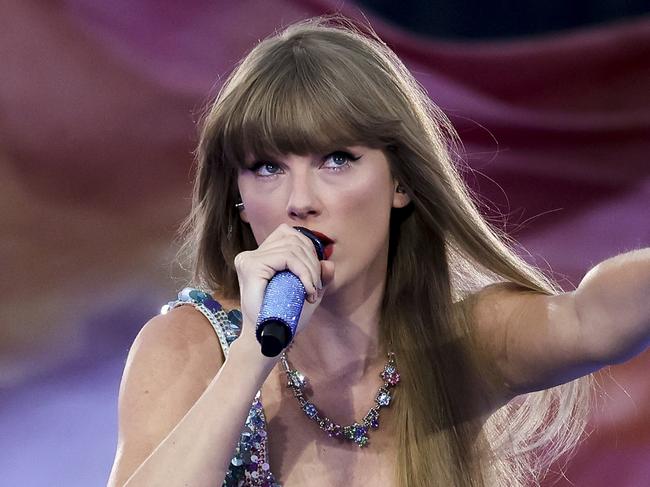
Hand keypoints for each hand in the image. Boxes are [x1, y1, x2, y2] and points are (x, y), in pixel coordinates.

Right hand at [233, 224, 334, 349]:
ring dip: (310, 270)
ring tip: (312, 291)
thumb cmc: (283, 319)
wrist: (267, 340)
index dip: (308, 249)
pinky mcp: (251, 266)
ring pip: (292, 247)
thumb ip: (317, 278)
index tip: (314, 276)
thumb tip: (329, 262)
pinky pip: (287, 257)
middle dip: (313, 262)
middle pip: (292, 239)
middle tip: (315, 288)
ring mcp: (249, 259)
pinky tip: (308, 289)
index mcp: (259, 256)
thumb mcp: (305, 294)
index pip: (287, 234)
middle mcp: (251, 255)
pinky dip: (304, 272)